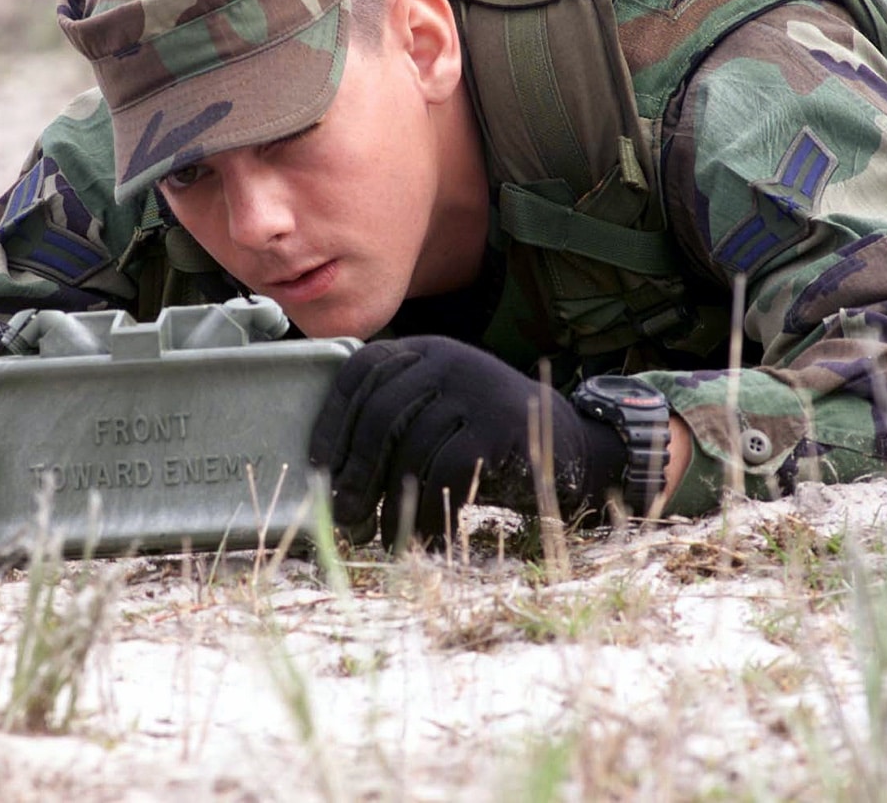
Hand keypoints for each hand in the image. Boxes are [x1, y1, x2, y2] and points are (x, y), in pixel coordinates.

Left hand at [309, 336, 626, 547]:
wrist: (569, 445)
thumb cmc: (484, 437)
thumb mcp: (438, 409)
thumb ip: (395, 416)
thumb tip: (328, 474)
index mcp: (424, 350)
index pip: (360, 372)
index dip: (331, 420)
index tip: (317, 467)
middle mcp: (447, 359)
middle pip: (380, 413)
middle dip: (355, 471)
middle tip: (342, 516)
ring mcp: (475, 388)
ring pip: (410, 447)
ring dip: (390, 501)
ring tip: (382, 535)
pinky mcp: (498, 423)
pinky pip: (445, 471)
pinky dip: (429, 510)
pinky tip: (425, 535)